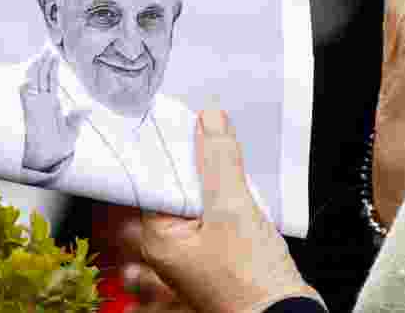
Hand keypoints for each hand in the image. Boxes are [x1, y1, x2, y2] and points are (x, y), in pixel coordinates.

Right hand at [20, 53, 87, 172]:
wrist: (48, 162)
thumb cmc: (57, 148)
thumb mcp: (71, 131)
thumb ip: (77, 118)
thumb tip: (88, 106)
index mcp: (51, 105)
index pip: (51, 81)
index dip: (53, 68)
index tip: (54, 54)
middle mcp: (42, 102)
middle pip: (43, 76)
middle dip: (45, 61)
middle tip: (49, 45)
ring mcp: (36, 104)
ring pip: (36, 80)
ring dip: (39, 66)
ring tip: (43, 52)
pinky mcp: (31, 109)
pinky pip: (29, 91)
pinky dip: (31, 79)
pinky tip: (33, 68)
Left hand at [138, 110, 319, 312]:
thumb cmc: (251, 283)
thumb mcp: (233, 209)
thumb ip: (219, 160)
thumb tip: (209, 121)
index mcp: (157, 239)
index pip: (153, 178)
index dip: (170, 148)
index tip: (185, 124)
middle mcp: (168, 250)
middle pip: (173, 189)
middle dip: (193, 166)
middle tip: (207, 141)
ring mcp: (192, 256)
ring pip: (194, 202)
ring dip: (211, 184)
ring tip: (226, 173)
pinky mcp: (216, 257)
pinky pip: (212, 218)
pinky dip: (224, 202)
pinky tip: (239, 196)